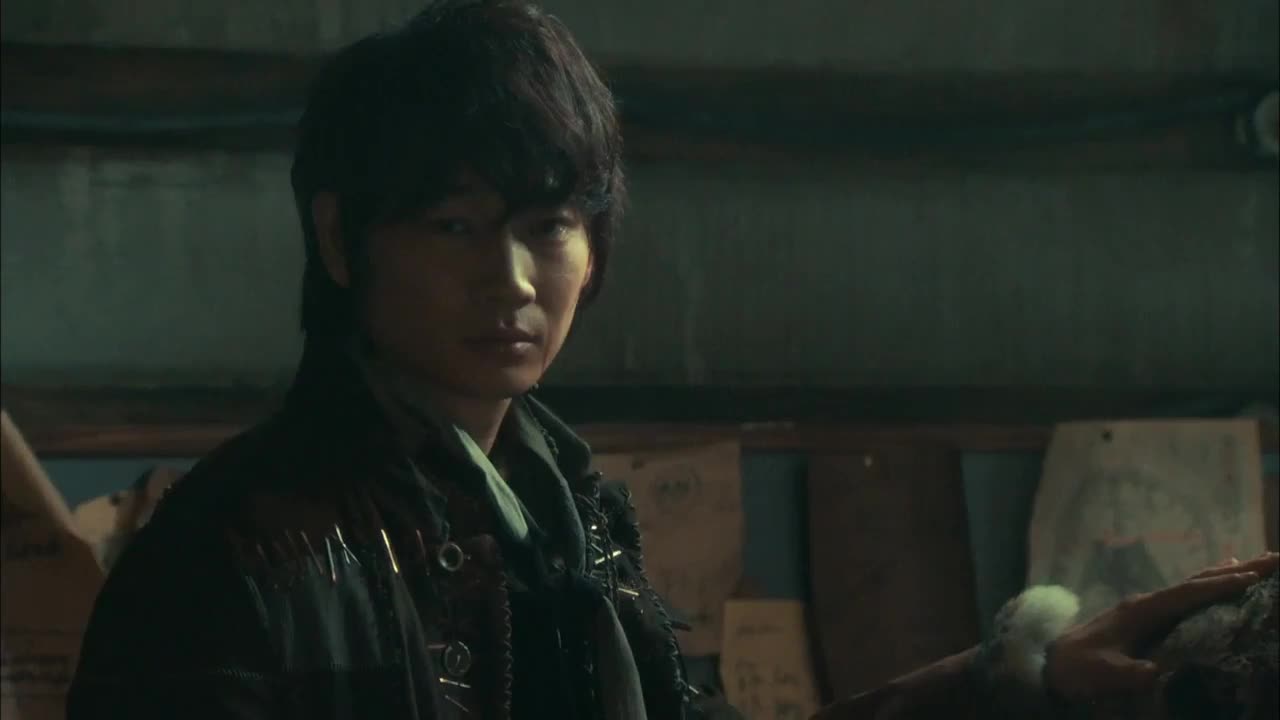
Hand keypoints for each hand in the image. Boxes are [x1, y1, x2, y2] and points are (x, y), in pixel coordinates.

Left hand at [1043, 551, 1278, 700]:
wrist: (1053, 662)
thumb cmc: (1079, 667)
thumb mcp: (1105, 673)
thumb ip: (1131, 673)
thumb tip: (1156, 672)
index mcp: (1141, 610)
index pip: (1188, 594)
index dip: (1220, 586)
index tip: (1252, 577)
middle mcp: (1148, 601)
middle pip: (1197, 581)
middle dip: (1236, 571)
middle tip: (1274, 559)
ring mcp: (1148, 606)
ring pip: (1194, 584)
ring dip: (1227, 574)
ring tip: (1258, 562)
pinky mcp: (1148, 615)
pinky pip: (1186, 595)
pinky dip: (1209, 583)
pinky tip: (1222, 576)